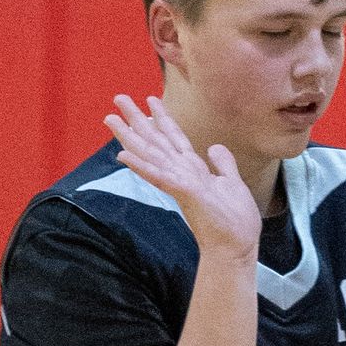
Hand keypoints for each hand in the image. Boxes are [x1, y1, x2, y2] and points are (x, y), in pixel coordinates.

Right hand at [107, 93, 260, 263]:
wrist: (235, 248)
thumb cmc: (235, 222)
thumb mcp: (232, 184)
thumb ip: (223, 165)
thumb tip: (213, 146)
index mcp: (194, 170)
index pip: (175, 138)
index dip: (163, 118)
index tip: (151, 99)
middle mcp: (182, 174)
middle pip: (156, 141)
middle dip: (137, 119)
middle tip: (118, 97)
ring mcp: (180, 184)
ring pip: (150, 154)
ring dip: (130, 137)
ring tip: (109, 118)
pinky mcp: (183, 194)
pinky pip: (159, 177)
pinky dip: (141, 166)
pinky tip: (122, 155)